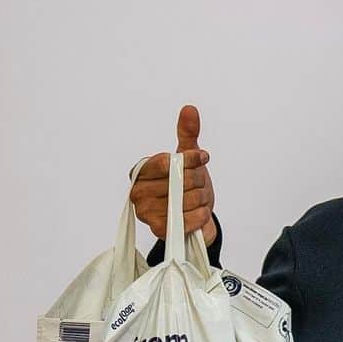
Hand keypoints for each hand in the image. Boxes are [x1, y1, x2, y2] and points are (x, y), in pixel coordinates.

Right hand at [130, 105, 216, 244]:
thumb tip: (190, 109)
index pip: (167, 162)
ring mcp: (147, 214)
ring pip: (187, 199)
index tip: (203, 158)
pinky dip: (202, 215)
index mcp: (141, 172)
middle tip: (200, 185)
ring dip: (202, 198)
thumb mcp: (189, 159)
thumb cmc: (188, 187)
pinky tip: (200, 212)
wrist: (195, 219)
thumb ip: (188, 134)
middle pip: (179, 180)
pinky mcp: (160, 232)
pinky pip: (190, 218)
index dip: (189, 159)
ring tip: (198, 199)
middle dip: (198, 180)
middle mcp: (139, 193)